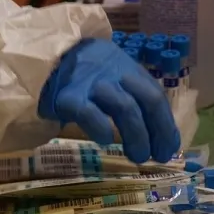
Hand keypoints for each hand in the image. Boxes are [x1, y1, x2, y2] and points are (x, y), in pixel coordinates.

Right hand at [38, 39, 179, 163]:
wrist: (45, 56)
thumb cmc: (84, 73)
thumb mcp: (113, 77)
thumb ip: (133, 98)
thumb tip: (158, 137)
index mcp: (129, 70)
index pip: (156, 96)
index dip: (166, 125)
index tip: (168, 149)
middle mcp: (115, 74)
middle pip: (148, 100)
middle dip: (158, 131)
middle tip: (156, 156)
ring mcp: (92, 84)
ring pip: (125, 107)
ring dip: (136, 135)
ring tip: (137, 156)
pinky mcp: (69, 97)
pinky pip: (89, 112)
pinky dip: (101, 128)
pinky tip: (104, 141)